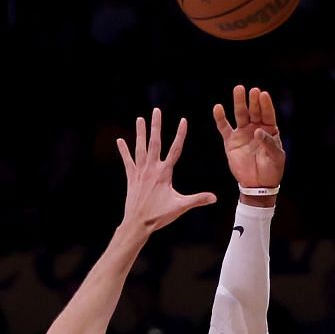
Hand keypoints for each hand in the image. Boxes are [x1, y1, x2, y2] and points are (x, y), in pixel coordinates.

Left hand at [116, 108, 214, 234]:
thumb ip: (198, 199)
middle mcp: (151, 168)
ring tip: (140, 118)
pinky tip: (120, 140)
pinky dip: (123, 151)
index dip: (180, 134)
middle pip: (155, 142)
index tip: (183, 120)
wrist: (137, 223)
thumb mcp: (180, 206)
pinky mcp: (131, 178)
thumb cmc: (159, 216)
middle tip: (156, 111)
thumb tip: (214, 198)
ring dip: (140, 132)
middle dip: (156, 126)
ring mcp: (140, 172)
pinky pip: (127, 161)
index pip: (175, 149)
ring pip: (140, 148)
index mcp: (164, 173)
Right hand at [212, 84, 284, 190]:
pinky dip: (220, 118)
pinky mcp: (231, 141)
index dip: (265, 104)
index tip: (263, 94)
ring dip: (239, 102)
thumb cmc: (271, 170)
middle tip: (252, 90)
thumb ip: (268, 143)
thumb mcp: (276, 157)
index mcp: (270, 130)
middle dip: (253, 101)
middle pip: (254, 111)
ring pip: (240, 115)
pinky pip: (224, 128)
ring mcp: (242, 133)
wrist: (257, 185)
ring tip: (239, 89)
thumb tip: (258, 131)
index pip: (267, 114)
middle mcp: (256, 128)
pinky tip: (218, 108)